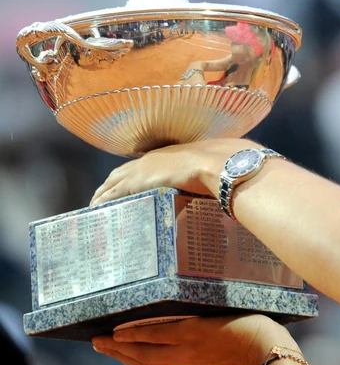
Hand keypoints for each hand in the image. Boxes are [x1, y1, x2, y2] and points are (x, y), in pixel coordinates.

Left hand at [90, 138, 260, 205]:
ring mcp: (142, 170)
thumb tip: (218, 189)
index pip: (140, 166)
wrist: (219, 163)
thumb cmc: (221, 165)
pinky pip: (113, 193)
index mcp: (166, 155)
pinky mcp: (137, 181)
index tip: (122, 184)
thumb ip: (207, 179)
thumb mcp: (210, 171)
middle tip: (100, 197)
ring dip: (102, 193)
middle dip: (109, 184)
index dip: (129, 176)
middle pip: (120, 173)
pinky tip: (95, 209)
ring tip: (94, 206)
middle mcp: (150, 160)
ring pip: (112, 183)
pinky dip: (102, 201)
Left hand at [92, 314, 299, 364]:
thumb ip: (198, 304)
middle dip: (117, 349)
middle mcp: (187, 350)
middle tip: (96, 342)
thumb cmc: (252, 320)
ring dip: (126, 358)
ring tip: (108, 349)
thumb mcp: (223, 306)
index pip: (152, 335)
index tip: (111, 331)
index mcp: (193, 332)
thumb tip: (172, 295)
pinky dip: (144, 360)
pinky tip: (139, 354)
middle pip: (144, 355)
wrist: (267, 350)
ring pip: (150, 364)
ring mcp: (191, 361)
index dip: (130, 334)